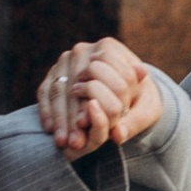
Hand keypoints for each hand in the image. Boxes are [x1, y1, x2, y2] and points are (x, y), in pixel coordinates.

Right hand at [40, 36, 162, 156]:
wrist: (125, 91)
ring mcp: (65, 61)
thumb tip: (117, 135)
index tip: (91, 126)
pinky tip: (50, 129)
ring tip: (63, 141)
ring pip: (58, 89)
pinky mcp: (53, 74)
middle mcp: (83, 50)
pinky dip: (47, 111)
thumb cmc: (138, 100)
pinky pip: (45, 91)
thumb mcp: (146, 110)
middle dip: (73, 115)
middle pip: (74, 82)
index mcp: (109, 48)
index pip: (99, 72)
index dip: (95, 102)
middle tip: (75, 142)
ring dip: (59, 117)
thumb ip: (134, 121)